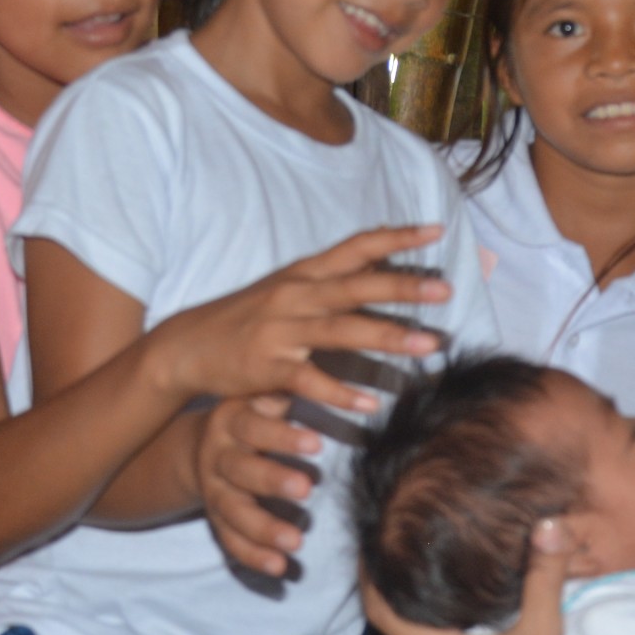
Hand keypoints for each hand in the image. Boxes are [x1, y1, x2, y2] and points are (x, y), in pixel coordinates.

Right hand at [148, 225, 452, 411]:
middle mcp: (296, 296)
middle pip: (358, 286)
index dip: (395, 237)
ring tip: (429, 347)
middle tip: (446, 289)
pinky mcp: (268, 366)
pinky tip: (369, 405)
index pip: (355, 247)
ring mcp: (282, 331)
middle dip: (403, 286)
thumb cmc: (246, 317)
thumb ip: (331, 276)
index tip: (435, 230)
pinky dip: (340, 392)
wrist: (187, 346)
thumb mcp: (287, 287)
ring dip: (388, 337)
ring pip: (343, 330)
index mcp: (304, 274)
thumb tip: (379, 252)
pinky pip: (310, 379)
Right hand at [198, 394, 327, 576]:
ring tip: (296, 541)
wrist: (198, 444)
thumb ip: (297, 387)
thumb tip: (347, 383)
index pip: (255, 427)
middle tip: (307, 489)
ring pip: (234, 510)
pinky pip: (229, 539)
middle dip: (273, 480)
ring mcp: (213, 489)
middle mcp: (217, 454)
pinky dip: (252, 555)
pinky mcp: (214, 517)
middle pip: (241, 470)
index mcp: (232, 420)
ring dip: (263, 528)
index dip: (283, 436)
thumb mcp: (266, 395)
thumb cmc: (253, 414)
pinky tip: (278, 566)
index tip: (317, 444)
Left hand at [364, 519, 609, 634]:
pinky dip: (438, 625)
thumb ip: (544, 579)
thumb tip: (548, 525)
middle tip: (401, 539)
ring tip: (428, 563)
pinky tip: (460, 608)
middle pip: (395, 621)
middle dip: (394, 581)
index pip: (380, 610)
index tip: (369, 538)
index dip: (368, 573)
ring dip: (418, 605)